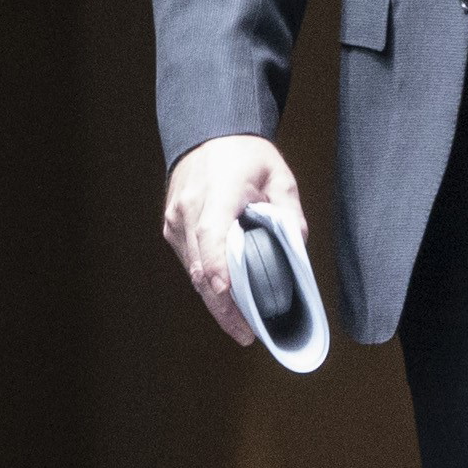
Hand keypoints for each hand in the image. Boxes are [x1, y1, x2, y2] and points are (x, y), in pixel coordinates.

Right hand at [162, 135, 303, 348]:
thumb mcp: (279, 176)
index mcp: (218, 191)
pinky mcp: (172, 229)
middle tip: (246, 333)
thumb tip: (295, 252)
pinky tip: (227, 298)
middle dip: (222, 305)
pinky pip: (189, 263)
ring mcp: (175, 221)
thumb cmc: (245, 155)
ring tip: (241, 325)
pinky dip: (207, 282)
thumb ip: (289, 214)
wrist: (208, 135)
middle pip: (200, 265)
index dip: (216, 266)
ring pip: (192, 271)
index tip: (225, 292)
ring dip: (215, 300)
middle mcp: (189, 209)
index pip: (211, 233)